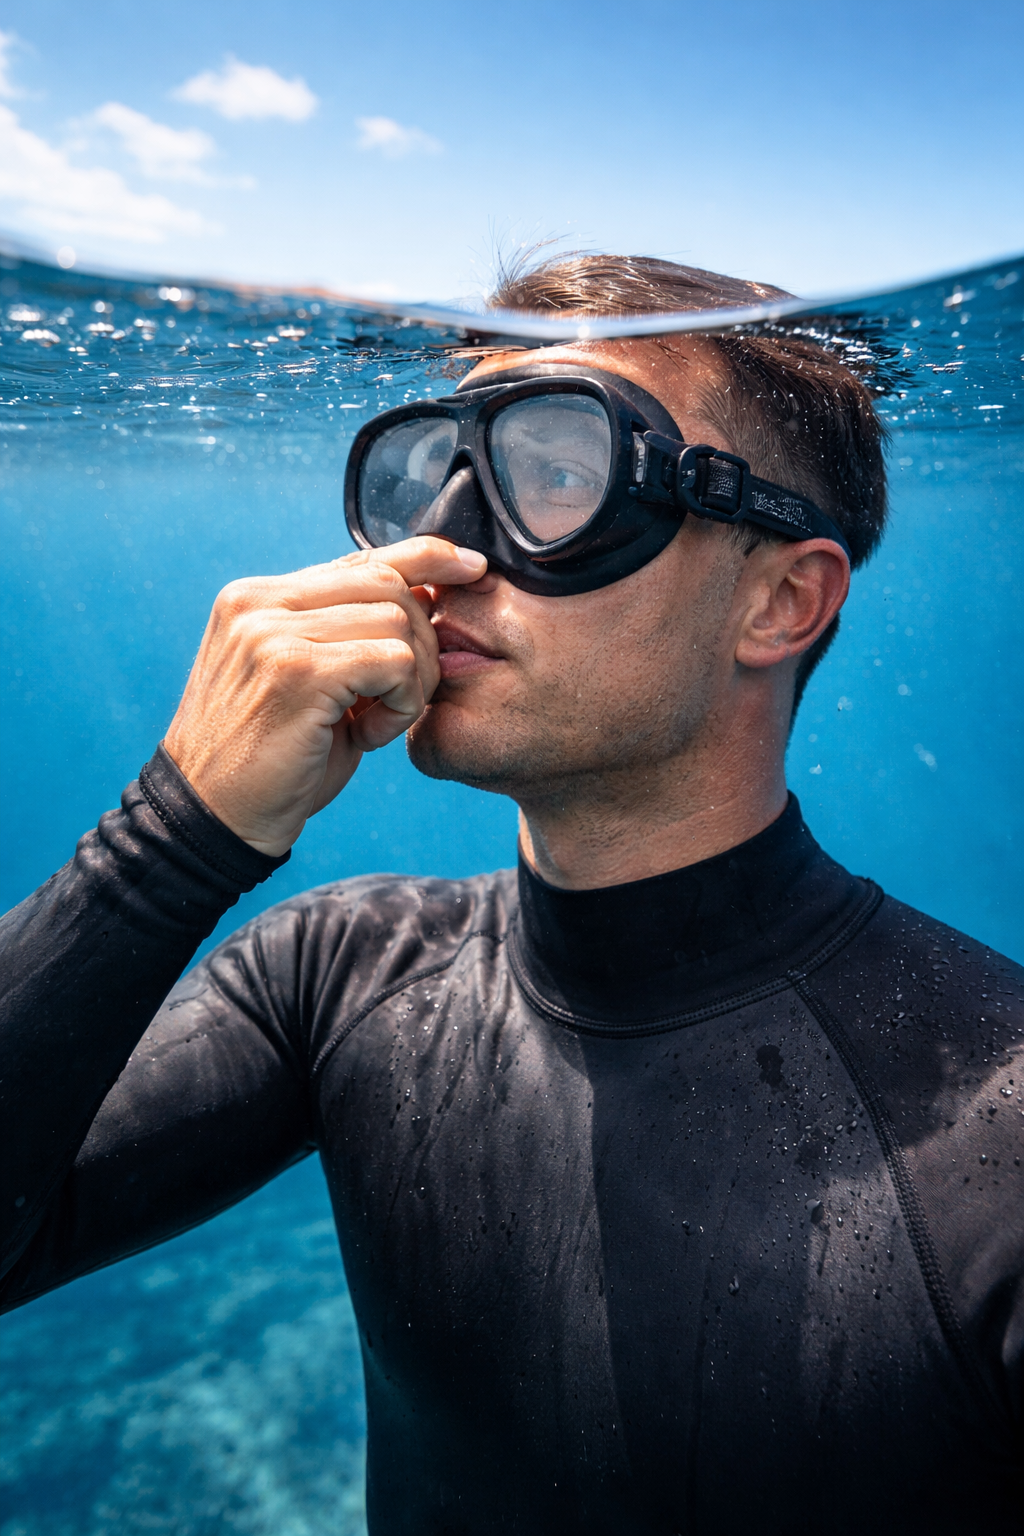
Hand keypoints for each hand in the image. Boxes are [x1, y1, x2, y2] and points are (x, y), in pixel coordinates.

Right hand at [163, 538, 486, 855]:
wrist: (214, 821)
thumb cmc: (269, 761)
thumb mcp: (308, 683)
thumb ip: (347, 635)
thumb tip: (428, 592)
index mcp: (258, 598)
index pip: (358, 560)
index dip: (425, 557)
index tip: (471, 567)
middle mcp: (258, 602)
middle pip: (386, 582)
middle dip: (422, 637)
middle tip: (406, 697)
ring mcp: (272, 632)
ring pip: (397, 619)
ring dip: (413, 678)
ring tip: (379, 721)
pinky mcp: (296, 670)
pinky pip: (394, 661)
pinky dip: (402, 702)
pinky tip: (372, 735)